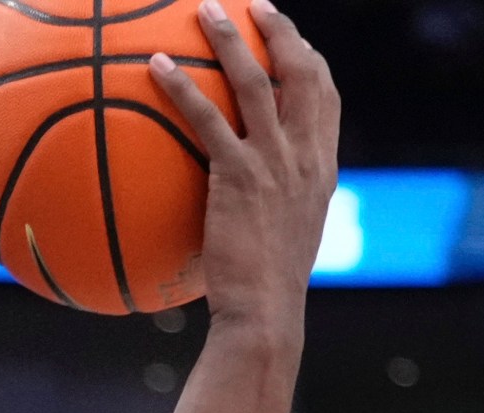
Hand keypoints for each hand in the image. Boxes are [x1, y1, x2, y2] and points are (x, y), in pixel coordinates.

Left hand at [152, 0, 340, 332]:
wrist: (267, 310)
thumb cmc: (266, 286)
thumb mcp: (283, 235)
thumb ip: (273, 203)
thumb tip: (243, 198)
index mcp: (322, 166)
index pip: (326, 96)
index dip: (309, 59)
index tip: (289, 37)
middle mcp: (307, 155)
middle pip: (301, 72)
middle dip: (278, 30)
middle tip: (252, 5)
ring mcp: (276, 163)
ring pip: (256, 81)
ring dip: (229, 39)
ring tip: (204, 10)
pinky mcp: (239, 176)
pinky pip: (208, 118)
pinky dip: (183, 87)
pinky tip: (157, 67)